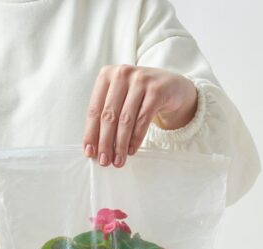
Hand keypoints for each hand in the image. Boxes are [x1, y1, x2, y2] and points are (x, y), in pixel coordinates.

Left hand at [82, 65, 197, 167]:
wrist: (172, 86)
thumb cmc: (140, 95)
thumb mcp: (120, 99)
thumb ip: (107, 117)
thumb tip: (95, 148)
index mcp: (107, 75)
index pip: (94, 109)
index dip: (91, 133)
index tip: (89, 152)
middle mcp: (122, 74)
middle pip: (109, 115)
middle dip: (105, 142)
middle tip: (104, 161)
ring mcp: (140, 80)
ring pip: (125, 119)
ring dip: (120, 144)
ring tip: (118, 160)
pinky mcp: (157, 90)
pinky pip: (143, 120)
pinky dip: (136, 138)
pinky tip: (132, 150)